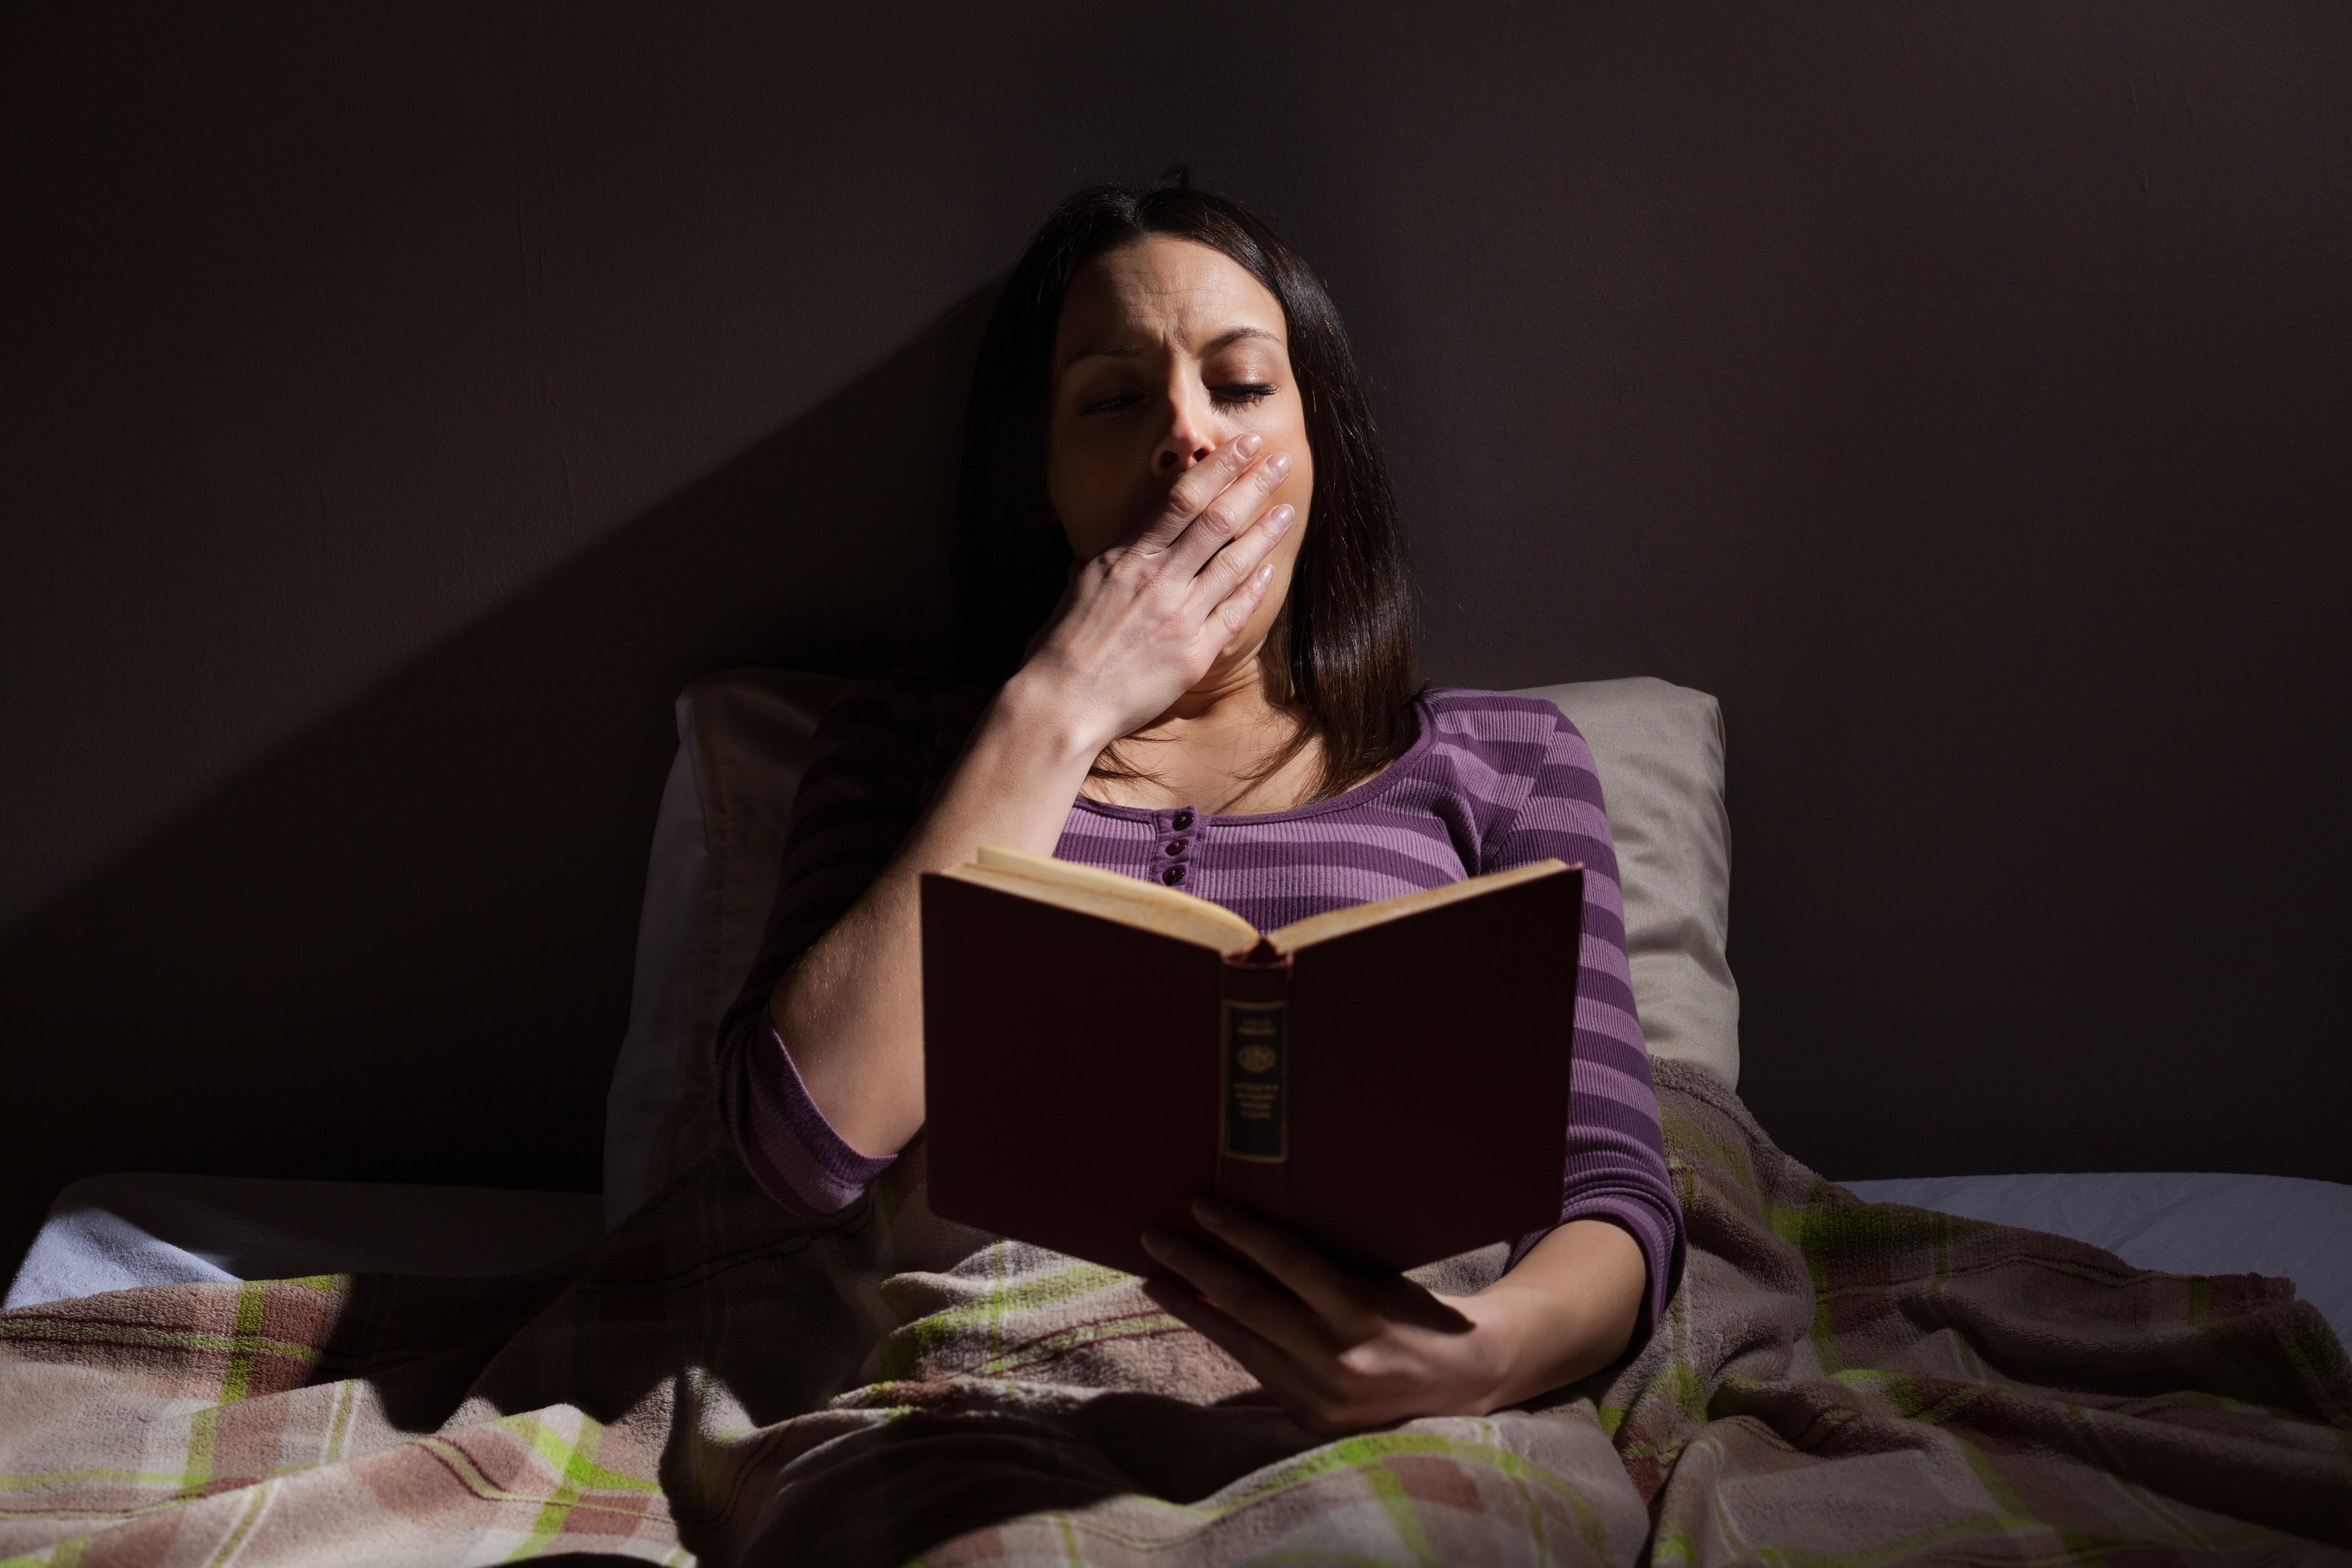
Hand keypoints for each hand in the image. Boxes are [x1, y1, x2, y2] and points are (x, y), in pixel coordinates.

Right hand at [1008, 433, 1297, 751]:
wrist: (1063, 702)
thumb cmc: (1059, 648)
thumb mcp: (1075, 591)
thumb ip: (1098, 567)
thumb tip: (1099, 556)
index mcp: (1126, 558)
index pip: (1181, 500)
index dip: (1217, 469)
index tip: (1242, 446)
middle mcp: (1158, 580)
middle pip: (1217, 521)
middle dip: (1252, 486)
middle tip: (1279, 460)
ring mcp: (1180, 616)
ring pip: (1234, 562)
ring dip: (1265, 533)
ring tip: (1287, 510)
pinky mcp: (1194, 653)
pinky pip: (1234, 614)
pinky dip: (1253, 588)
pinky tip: (1268, 570)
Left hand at [1140, 1198, 1515, 1433]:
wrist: (1464, 1381)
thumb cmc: (1418, 1311)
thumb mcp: (1379, 1277)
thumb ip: (1323, 1265)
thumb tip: (1248, 1233)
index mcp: (1362, 1311)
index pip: (1287, 1260)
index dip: (1239, 1230)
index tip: (1199, 1205)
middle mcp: (1338, 1357)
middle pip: (1249, 1301)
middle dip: (1194, 1265)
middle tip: (1153, 1236)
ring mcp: (1322, 1394)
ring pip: (1240, 1340)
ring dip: (1191, 1306)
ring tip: (1155, 1278)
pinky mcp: (1309, 1418)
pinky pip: (1255, 1368)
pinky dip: (1222, 1337)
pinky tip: (1195, 1314)